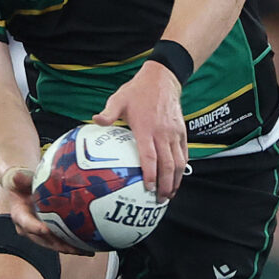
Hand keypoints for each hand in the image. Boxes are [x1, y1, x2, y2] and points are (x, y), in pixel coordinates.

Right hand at [0, 165, 90, 255]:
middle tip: (72, 247)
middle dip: (58, 245)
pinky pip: (61, 241)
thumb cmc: (20, 184)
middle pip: (43, 240)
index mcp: (20, 216)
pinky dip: (74, 245)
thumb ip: (21, 179)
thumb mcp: (19, 180)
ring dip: (69, 249)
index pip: (27, 224)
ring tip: (86, 250)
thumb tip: (18, 176)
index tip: (45, 230)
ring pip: (54, 244)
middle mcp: (28, 228)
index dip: (35, 228)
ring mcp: (39, 233)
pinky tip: (89, 247)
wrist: (21, 191)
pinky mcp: (49, 234)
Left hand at [94, 61, 186, 199]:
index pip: (149, 157)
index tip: (148, 188)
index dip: (149, 174)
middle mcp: (163, 133)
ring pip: (178, 162)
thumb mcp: (119, 99)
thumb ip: (108, 113)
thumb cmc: (138, 91)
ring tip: (170, 194)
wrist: (163, 78)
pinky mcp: (182, 132)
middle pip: (167, 165)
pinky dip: (182, 168)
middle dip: (165, 184)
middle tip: (160, 199)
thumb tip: (95, 120)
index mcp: (146, 128)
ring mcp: (174, 133)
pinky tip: (177, 178)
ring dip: (176, 180)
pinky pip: (184, 153)